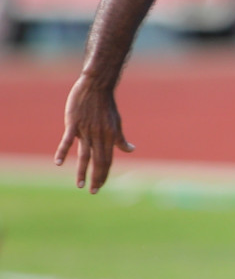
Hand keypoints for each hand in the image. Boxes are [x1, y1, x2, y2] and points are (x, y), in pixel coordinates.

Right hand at [55, 74, 133, 192]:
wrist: (97, 86)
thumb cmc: (106, 106)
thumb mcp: (116, 123)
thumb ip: (120, 139)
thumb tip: (131, 150)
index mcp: (110, 137)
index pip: (108, 160)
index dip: (104, 174)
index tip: (100, 186)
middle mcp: (99, 136)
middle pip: (98, 161)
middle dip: (96, 178)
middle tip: (93, 192)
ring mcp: (86, 130)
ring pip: (85, 155)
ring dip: (82, 171)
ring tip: (80, 185)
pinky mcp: (74, 123)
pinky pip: (68, 140)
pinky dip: (63, 151)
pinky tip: (58, 163)